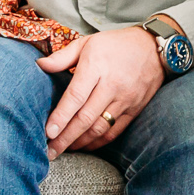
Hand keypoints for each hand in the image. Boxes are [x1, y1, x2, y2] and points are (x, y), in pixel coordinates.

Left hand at [36, 27, 165, 158]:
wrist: (154, 48)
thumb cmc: (116, 45)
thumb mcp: (88, 43)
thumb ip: (63, 57)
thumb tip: (39, 66)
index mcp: (96, 66)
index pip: (76, 96)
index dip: (61, 116)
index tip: (48, 132)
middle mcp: (112, 85)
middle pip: (86, 118)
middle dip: (65, 138)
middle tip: (49, 152)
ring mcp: (125, 99)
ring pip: (100, 128)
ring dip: (80, 142)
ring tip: (63, 150)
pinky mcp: (135, 109)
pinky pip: (115, 131)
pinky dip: (98, 142)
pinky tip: (84, 146)